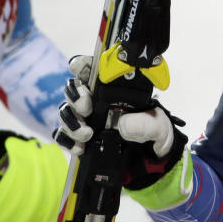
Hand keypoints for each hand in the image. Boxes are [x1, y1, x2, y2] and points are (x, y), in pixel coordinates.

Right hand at [53, 55, 187, 189]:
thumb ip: (146, 123)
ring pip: (66, 111)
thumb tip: (124, 124)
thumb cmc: (153, 130)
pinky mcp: (80, 136)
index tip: (78, 69)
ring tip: (86, 134)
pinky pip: (63, 135)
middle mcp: (98, 100)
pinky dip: (67, 140)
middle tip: (86, 108)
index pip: (93, 69)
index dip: (82, 65)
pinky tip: (79, 147)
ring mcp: (87, 118)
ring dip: (71, 122)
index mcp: (115, 88)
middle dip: (76, 97)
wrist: (151, 156)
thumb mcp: (159, 125)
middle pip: (74, 89)